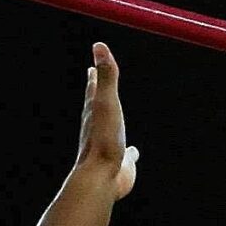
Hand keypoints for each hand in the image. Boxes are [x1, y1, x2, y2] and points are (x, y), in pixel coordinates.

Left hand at [77, 41, 138, 199]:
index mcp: (95, 114)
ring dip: (113, 122)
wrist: (101, 179)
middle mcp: (100, 130)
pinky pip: (128, 156)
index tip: (91, 68)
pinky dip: (131, 153)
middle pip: (98, 107)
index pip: (94, 90)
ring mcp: (110, 147)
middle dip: (98, 94)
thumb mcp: (107, 103)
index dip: (94, 78)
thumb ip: (107, 76)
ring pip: (112, 131)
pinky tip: (133, 154)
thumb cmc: (103, 140)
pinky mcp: (121, 165)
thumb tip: (98, 46)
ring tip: (113, 118)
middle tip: (95, 82)